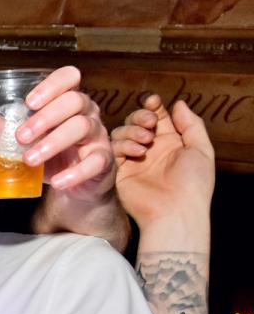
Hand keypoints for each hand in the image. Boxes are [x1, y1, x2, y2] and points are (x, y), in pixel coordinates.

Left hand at [0, 66, 113, 199]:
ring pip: (82, 127)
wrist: (74, 185)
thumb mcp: (24, 137)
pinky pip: (95, 162)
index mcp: (67, 100)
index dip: (52, 84)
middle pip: (75, 101)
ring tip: (30, 159)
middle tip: (20, 136)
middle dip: (45, 117)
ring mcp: (97, 135)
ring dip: (53, 143)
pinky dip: (75, 173)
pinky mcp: (103, 161)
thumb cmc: (49, 153)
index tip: (30, 101)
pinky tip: (58, 182)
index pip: (69, 77)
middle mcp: (87, 112)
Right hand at [112, 95, 214, 232]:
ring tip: (146, 142)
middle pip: (135, 122)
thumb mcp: (201, 150)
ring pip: (120, 133)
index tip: (154, 102)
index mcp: (170, 143)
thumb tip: (178, 103)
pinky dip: (124, 146)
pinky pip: (112, 151)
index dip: (153, 106)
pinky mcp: (118, 172)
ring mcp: (132, 161)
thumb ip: (191, 125)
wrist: (175, 211)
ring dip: (132, 131)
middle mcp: (149, 150)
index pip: (157, 117)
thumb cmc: (193, 184)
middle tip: (149, 123)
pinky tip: (138, 152)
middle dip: (140, 116)